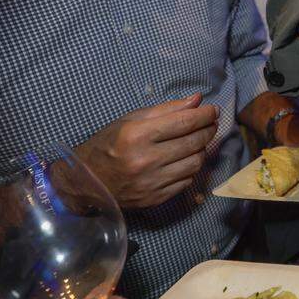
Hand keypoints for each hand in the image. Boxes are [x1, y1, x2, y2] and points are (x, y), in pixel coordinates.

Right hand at [75, 94, 217, 208]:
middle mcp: (145, 160)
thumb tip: (197, 100)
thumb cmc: (108, 145)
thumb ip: (166, 109)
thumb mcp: (130, 120)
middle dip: (208, 129)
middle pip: (193, 142)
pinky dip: (191, 167)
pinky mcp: (155, 199)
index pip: (184, 122)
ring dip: (203, 149)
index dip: (204, 114)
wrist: (86, 182)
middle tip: (211, 123)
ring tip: (199, 140)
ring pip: (195, 163)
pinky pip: (187, 181)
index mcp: (137, 136)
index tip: (213, 110)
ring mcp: (151, 182)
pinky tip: (186, 159)